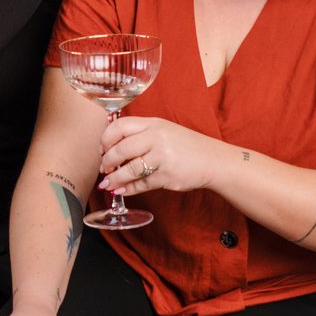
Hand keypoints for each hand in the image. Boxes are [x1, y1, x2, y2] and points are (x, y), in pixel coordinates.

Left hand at [98, 116, 226, 195]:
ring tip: (107, 184)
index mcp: (153, 124)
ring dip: (115, 179)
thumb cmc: (184, 146)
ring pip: (129, 169)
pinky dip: (129, 189)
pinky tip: (122, 191)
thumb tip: (110, 149)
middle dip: (107, 162)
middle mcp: (156, 138)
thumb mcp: (163, 131)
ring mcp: (162, 157)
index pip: (119, 126)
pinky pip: (142, 183)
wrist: (214, 160)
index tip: (101, 150)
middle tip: (103, 169)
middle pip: (121, 149)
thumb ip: (139, 135)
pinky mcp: (167, 176)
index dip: (105, 139)